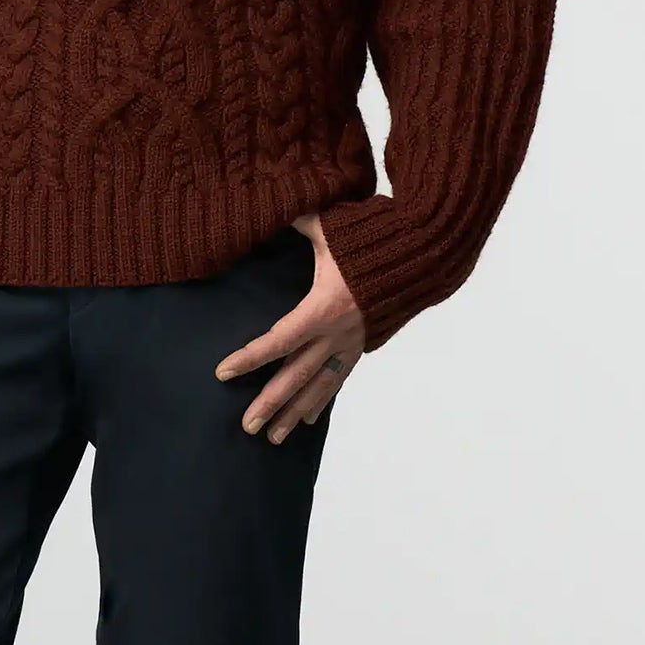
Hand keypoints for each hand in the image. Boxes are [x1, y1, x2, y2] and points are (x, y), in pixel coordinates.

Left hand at [213, 213, 364, 441]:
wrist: (422, 256)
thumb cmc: (372, 240)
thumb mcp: (331, 228)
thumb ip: (299, 221)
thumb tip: (272, 205)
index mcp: (323, 308)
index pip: (278, 340)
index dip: (249, 358)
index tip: (222, 373)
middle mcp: (336, 334)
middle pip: (297, 376)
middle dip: (270, 403)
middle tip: (245, 428)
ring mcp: (350, 344)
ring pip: (317, 388)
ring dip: (292, 414)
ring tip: (270, 439)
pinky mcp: (361, 347)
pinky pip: (337, 381)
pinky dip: (319, 402)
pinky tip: (303, 422)